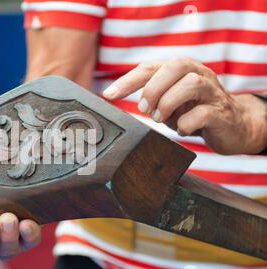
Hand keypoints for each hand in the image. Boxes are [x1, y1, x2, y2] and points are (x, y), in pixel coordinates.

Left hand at [103, 57, 266, 154]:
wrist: (232, 126)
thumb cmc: (192, 111)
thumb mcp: (167, 102)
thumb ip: (148, 99)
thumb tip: (115, 100)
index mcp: (180, 70)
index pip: (151, 67)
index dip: (128, 80)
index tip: (108, 94)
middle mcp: (198, 74)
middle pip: (175, 66)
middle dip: (153, 88)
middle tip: (144, 110)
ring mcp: (212, 92)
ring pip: (191, 84)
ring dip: (168, 103)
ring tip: (160, 119)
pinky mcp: (221, 113)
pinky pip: (203, 114)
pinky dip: (186, 124)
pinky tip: (182, 129)